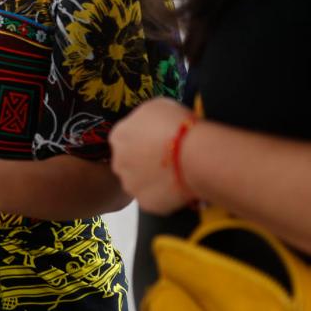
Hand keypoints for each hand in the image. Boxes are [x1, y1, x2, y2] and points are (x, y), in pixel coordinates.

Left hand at [109, 97, 196, 214]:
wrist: (192, 153)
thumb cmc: (176, 124)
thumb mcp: (157, 106)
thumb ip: (144, 119)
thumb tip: (147, 126)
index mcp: (118, 136)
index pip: (124, 139)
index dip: (142, 140)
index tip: (158, 140)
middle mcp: (118, 162)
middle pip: (128, 162)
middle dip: (143, 162)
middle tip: (167, 158)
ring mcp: (131, 185)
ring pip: (139, 183)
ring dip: (152, 179)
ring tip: (175, 173)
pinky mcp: (146, 203)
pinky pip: (154, 199)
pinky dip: (164, 195)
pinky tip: (179, 187)